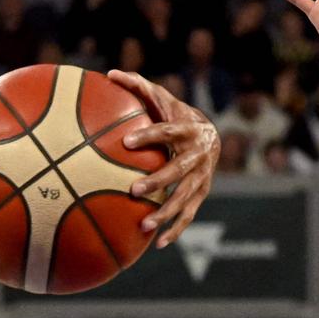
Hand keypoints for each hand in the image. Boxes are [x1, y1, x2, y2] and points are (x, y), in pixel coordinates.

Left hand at [108, 69, 218, 248]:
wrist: (210, 134)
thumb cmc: (174, 114)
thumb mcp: (160, 99)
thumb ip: (138, 87)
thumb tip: (108, 73)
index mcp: (187, 129)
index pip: (167, 130)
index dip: (148, 135)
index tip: (125, 141)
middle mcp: (199, 154)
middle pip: (178, 170)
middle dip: (157, 180)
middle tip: (133, 189)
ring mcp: (202, 177)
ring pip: (185, 197)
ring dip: (166, 212)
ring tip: (143, 226)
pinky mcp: (201, 194)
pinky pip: (189, 215)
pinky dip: (176, 230)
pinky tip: (157, 244)